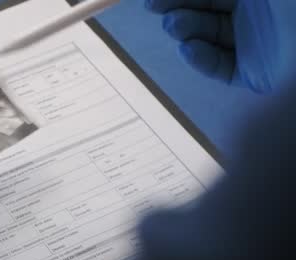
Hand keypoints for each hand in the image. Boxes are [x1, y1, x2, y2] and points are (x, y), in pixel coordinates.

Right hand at [146, 0, 295, 92]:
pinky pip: (220, 67)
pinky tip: (189, 49)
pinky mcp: (253, 74)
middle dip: (178, 6)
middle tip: (155, 8)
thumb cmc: (292, 12)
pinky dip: (201, 59)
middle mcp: (256, 15)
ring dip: (187, 29)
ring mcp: (254, 44)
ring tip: (175, 28)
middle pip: (206, 9)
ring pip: (208, 36)